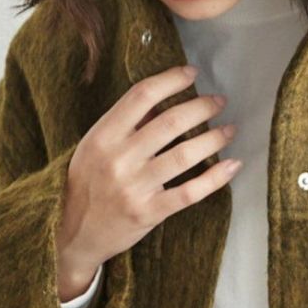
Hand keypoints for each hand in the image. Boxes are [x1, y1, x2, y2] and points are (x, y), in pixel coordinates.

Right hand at [56, 63, 242, 284]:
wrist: (74, 233)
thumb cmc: (88, 184)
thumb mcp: (94, 147)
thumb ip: (125, 124)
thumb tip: (162, 98)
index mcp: (103, 136)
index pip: (141, 96)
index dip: (171, 80)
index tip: (192, 74)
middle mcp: (119, 158)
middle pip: (170, 123)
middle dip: (201, 107)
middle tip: (218, 102)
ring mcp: (135, 187)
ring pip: (184, 155)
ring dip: (214, 139)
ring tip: (229, 130)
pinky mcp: (149, 213)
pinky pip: (189, 192)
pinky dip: (215, 178)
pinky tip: (232, 165)